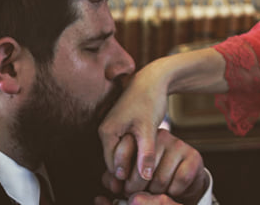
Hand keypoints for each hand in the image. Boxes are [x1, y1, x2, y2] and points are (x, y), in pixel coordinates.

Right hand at [99, 61, 170, 187]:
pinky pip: (125, 146)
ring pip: (121, 154)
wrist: (154, 79)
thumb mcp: (148, 128)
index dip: (127, 176)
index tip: (143, 181)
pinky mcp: (121, 126)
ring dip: (133, 161)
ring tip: (149, 165)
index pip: (112, 165)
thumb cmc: (149, 99)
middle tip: (147, 177)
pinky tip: (148, 154)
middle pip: (115, 161)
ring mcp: (113, 128)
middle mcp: (105, 131)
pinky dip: (135, 151)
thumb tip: (145, 176)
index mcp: (107, 132)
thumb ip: (146, 152)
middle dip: (130, 170)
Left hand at [100, 129, 207, 204]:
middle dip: (137, 190)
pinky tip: (173, 188)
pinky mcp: (193, 156)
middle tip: (138, 194)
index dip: (121, 175)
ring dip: (157, 193)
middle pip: (142, 171)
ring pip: (160, 179)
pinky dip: (174, 192)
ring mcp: (178, 144)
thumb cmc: (153, 177)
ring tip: (156, 191)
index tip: (121, 187)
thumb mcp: (130, 177)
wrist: (184, 179)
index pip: (125, 149)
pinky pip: (179, 181)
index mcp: (142, 136)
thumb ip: (116, 180)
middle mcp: (161, 136)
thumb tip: (109, 188)